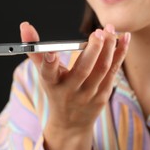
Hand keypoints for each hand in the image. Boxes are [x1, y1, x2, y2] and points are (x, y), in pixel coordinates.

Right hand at [20, 21, 130, 149]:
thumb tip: (25, 25)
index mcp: (52, 84)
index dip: (49, 63)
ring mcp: (89, 95)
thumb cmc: (56, 91)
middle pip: (83, 70)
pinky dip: (119, 54)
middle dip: (92, 50)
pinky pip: (113, 71)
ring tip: (110, 29)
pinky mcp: (103, 95)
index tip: (51, 52)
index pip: (48, 73)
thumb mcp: (44, 75)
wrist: (71, 123)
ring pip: (101, 69)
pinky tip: (124, 38)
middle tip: (98, 31)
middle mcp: (70, 91)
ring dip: (109, 48)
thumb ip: (36, 50)